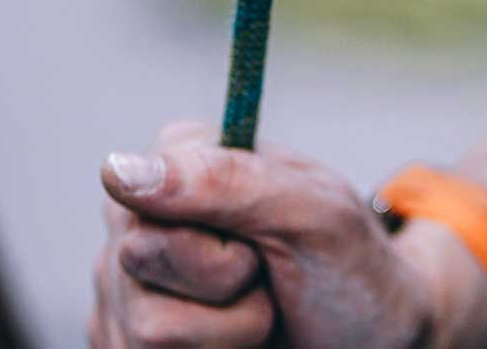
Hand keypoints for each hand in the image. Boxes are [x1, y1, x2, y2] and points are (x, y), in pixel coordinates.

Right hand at [90, 121, 437, 347]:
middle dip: (228, 294)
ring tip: (261, 310)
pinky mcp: (125, 337)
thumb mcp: (312, 213)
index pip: (147, 205)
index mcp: (182, 156)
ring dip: (227, 336)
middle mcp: (142, 214)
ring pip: (142, 335)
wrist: (368, 337)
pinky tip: (234, 345)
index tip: (263, 244)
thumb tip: (118, 169)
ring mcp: (127, 282)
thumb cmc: (350, 267)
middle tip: (269, 275)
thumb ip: (225, 181)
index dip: (220, 247)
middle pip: (138, 274)